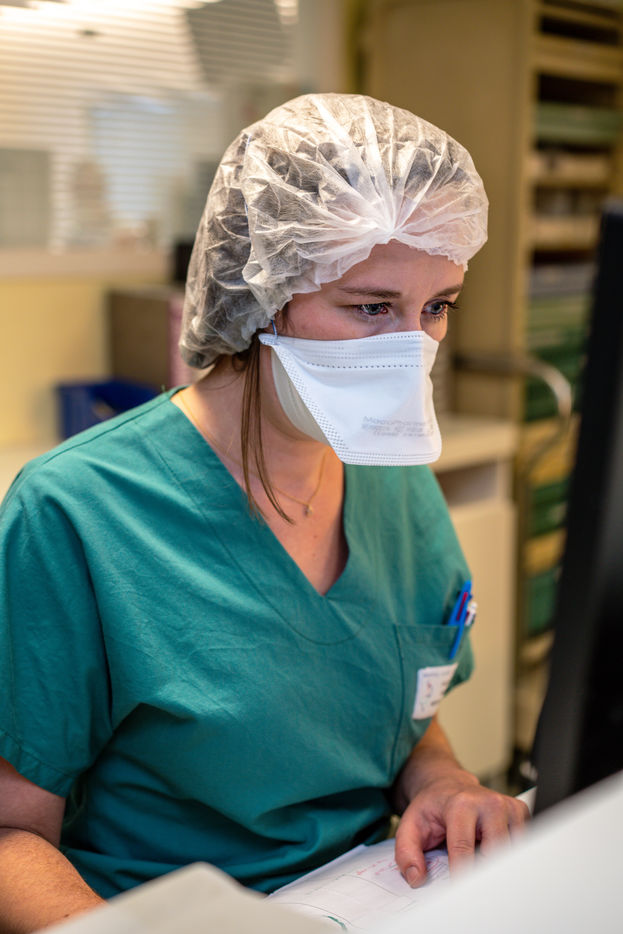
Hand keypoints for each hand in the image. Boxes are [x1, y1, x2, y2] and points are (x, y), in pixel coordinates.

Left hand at [394, 769, 528, 886]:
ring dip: (498, 864)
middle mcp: (489, 803)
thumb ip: (406, 852)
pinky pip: (523, 846)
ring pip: (513, 853)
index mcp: (461, 805)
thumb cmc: (431, 807)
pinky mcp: (521, 812)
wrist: (447, 785)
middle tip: (472, 885)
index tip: (457, 893)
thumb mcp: (409, 825)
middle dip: (483, 873)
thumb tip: (416, 877)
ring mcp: (508, 807)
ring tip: (480, 861)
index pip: (464, 850)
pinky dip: (510, 855)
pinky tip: (493, 850)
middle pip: (496, 854)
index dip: (461, 876)